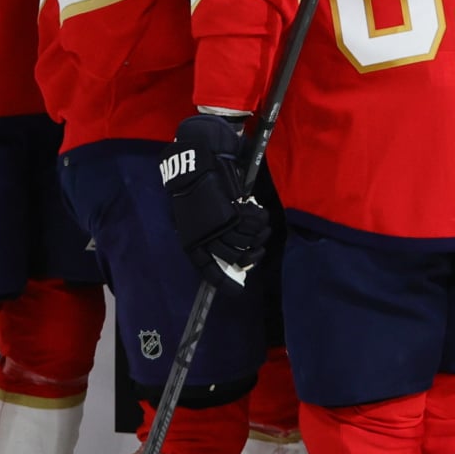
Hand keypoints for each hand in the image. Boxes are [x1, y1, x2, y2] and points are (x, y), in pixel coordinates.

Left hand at [161, 113, 271, 289]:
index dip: (224, 282)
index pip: (208, 270)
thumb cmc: (197, 187)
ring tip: (262, 227)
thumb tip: (231, 254)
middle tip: (259, 249)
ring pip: (247, 241)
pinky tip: (259, 214)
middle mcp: (204, 237)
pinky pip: (254, 225)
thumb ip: (208, 234)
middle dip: (251, 256)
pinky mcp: (232, 213)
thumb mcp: (195, 215)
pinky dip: (261, 220)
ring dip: (259, 235)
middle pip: (235, 258)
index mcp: (192, 241)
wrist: (199, 161)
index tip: (238, 292)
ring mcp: (218, 226)